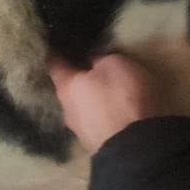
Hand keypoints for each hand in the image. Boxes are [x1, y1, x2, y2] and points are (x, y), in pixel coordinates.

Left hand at [48, 54, 166, 153]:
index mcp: (65, 86)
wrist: (136, 148)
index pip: (54, 62)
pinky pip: (95, 122)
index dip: (58, 50)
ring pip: (81, 107)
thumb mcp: (115, 65)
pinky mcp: (95, 144)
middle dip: (77, 77)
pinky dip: (101, 115)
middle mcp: (65, 109)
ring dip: (90, 99)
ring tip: (106, 91)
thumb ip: (98, 59)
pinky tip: (113, 111)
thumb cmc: (122, 97)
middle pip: (68, 87)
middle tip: (90, 65)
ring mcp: (79, 130)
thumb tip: (90, 62)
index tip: (61, 42)